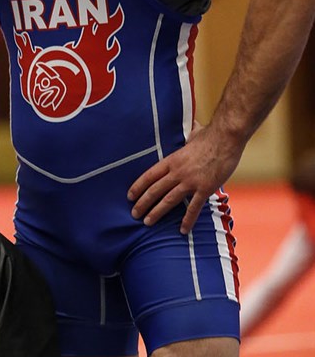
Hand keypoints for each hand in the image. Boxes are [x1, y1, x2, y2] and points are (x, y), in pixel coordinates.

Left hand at [127, 122, 242, 234]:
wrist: (227, 137)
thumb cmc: (211, 135)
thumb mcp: (192, 135)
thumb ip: (187, 137)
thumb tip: (189, 126)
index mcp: (172, 160)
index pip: (149, 175)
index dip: (138, 187)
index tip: (130, 196)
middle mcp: (177, 172)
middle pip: (154, 190)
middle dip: (142, 204)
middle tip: (134, 214)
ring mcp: (190, 181)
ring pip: (168, 200)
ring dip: (156, 213)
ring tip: (147, 222)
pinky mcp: (205, 188)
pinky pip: (194, 207)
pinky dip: (187, 220)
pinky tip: (182, 230)